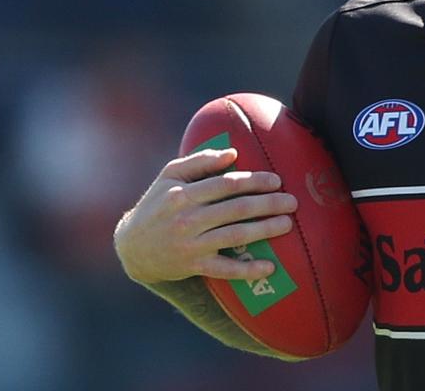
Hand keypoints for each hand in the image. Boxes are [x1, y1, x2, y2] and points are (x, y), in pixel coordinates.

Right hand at [113, 148, 297, 284]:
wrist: (132, 247)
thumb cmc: (156, 204)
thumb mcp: (169, 176)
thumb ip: (200, 161)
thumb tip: (233, 153)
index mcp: (182, 194)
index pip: (225, 184)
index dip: (254, 181)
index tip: (276, 180)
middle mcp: (187, 219)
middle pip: (236, 208)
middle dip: (268, 204)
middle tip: (292, 201)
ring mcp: (191, 244)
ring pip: (235, 235)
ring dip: (264, 230)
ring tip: (287, 224)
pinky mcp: (193, 266)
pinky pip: (225, 269)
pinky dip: (247, 270)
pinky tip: (269, 268)